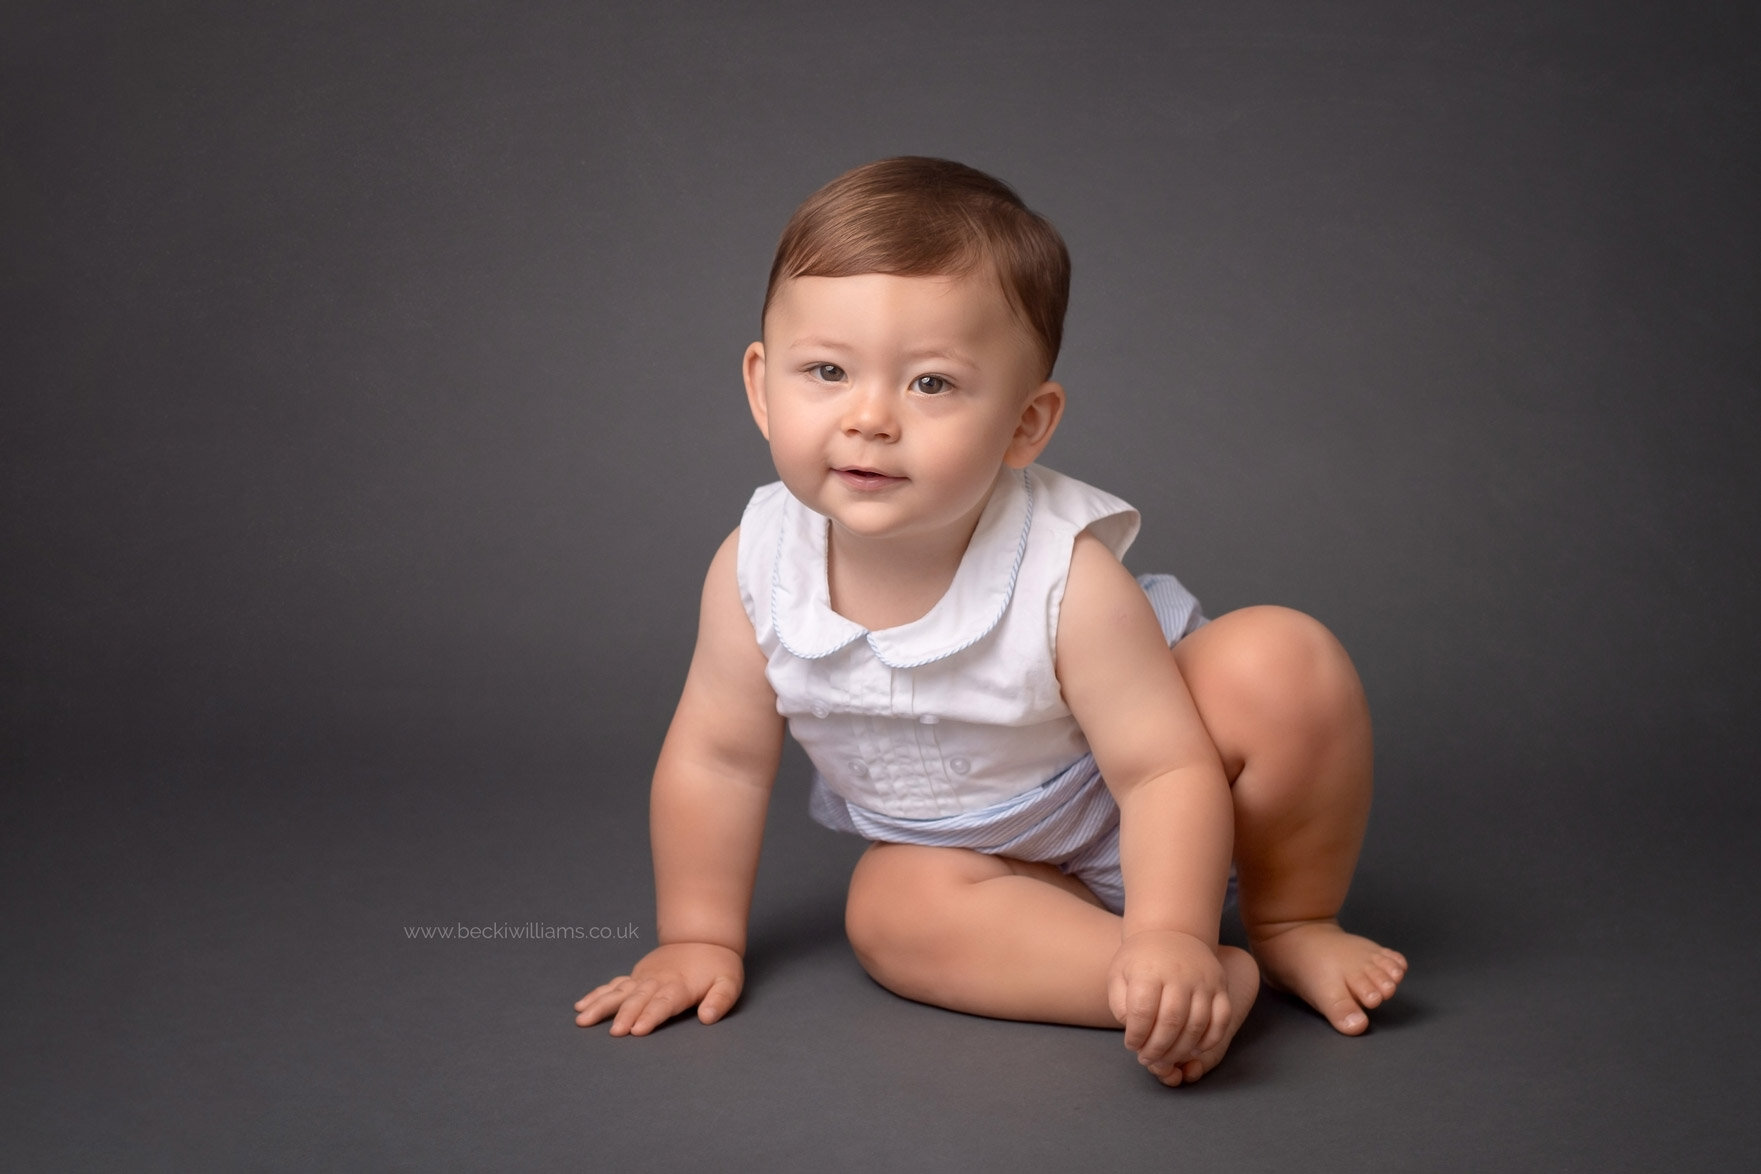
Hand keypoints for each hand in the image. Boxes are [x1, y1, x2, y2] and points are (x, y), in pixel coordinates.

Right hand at [574, 942, 743, 1035]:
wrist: (703, 938)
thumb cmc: (718, 966)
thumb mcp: (730, 982)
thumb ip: (720, 1000)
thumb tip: (707, 1017)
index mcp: (680, 986)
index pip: (663, 1003)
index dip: (650, 1016)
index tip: (637, 1030)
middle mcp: (658, 981)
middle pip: (639, 999)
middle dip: (626, 1015)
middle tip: (614, 1032)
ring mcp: (644, 978)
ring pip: (619, 992)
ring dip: (601, 1005)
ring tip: (582, 1019)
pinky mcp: (636, 976)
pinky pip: (614, 985)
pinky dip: (597, 994)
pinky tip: (581, 1006)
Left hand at [1107, 930, 1230, 1075]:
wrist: (1171, 932)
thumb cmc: (1140, 961)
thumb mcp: (1119, 974)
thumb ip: (1120, 1004)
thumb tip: (1134, 1030)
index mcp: (1149, 969)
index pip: (1143, 1011)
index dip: (1137, 1035)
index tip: (1131, 1045)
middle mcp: (1180, 973)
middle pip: (1171, 1021)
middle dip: (1157, 1048)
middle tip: (1147, 1059)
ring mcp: (1204, 980)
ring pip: (1197, 1024)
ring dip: (1180, 1050)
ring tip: (1165, 1058)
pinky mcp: (1221, 985)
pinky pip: (1222, 1019)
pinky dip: (1210, 1040)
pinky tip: (1193, 1048)